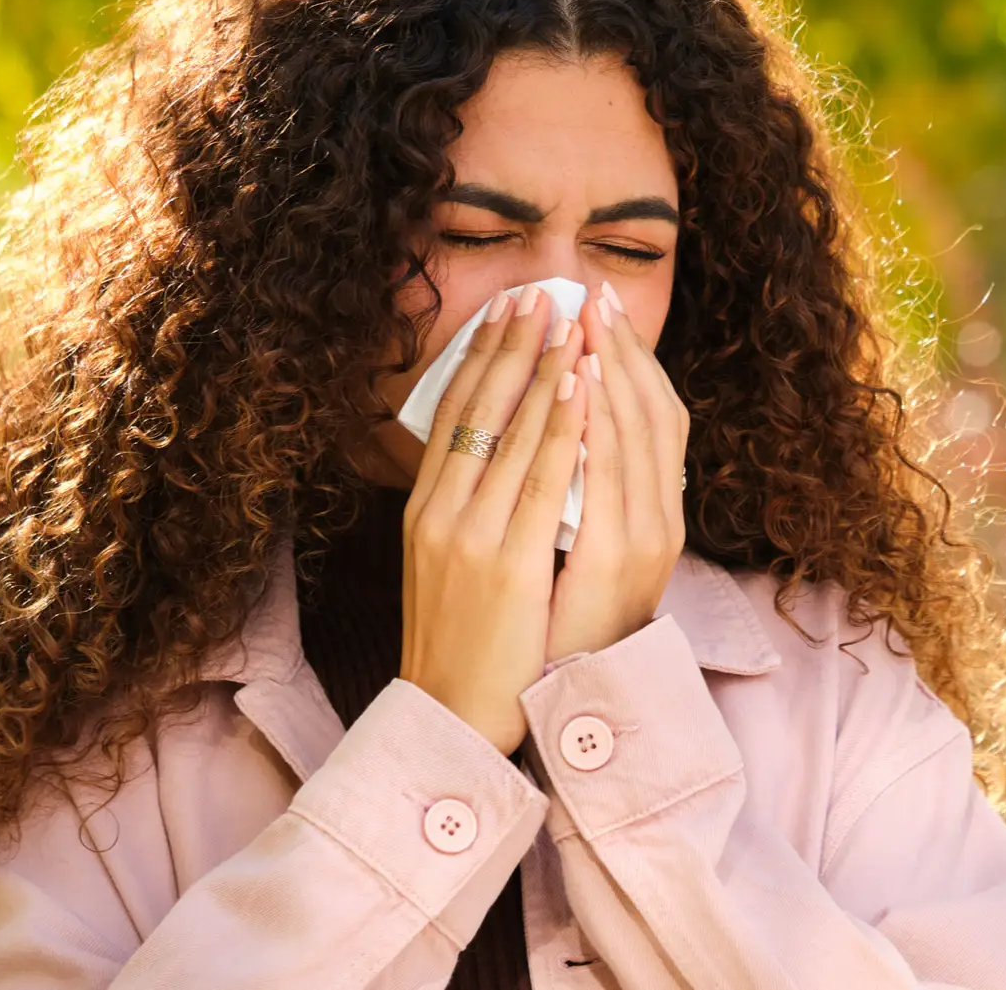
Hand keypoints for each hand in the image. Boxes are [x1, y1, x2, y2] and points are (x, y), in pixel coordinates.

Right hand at [402, 285, 587, 752]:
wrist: (451, 715)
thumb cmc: (460, 642)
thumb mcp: (448, 564)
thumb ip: (465, 510)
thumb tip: (492, 458)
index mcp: (426, 509)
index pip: (453, 414)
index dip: (481, 356)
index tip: (507, 310)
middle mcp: (440, 512)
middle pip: (478, 408)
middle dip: (513, 344)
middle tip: (541, 290)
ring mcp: (471, 536)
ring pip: (511, 431)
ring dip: (544, 367)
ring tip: (568, 316)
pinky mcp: (506, 563)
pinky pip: (539, 477)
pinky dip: (560, 424)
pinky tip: (579, 385)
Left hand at [545, 280, 688, 663]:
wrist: (548, 706)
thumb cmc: (552, 631)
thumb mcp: (575, 554)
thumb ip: (579, 496)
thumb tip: (562, 432)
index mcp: (652, 517)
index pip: (655, 417)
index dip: (633, 361)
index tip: (604, 310)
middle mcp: (659, 523)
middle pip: (651, 415)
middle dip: (620, 351)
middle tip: (595, 293)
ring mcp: (642, 541)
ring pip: (633, 436)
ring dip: (609, 374)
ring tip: (585, 320)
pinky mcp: (611, 561)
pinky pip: (603, 476)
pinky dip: (592, 425)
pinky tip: (575, 386)